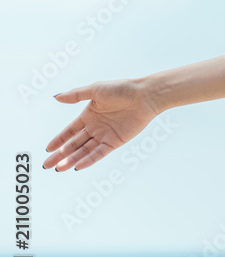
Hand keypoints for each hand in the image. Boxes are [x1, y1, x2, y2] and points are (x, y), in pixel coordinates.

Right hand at [43, 79, 160, 171]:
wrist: (144, 95)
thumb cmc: (122, 89)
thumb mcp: (95, 90)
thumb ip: (76, 95)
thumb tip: (56, 97)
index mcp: (88, 115)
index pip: (69, 131)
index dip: (59, 140)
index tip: (48, 149)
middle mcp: (95, 127)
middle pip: (74, 144)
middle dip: (60, 155)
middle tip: (47, 165)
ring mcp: (105, 135)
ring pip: (85, 150)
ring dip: (72, 159)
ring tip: (59, 168)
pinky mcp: (116, 141)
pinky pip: (100, 153)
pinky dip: (89, 159)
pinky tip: (78, 166)